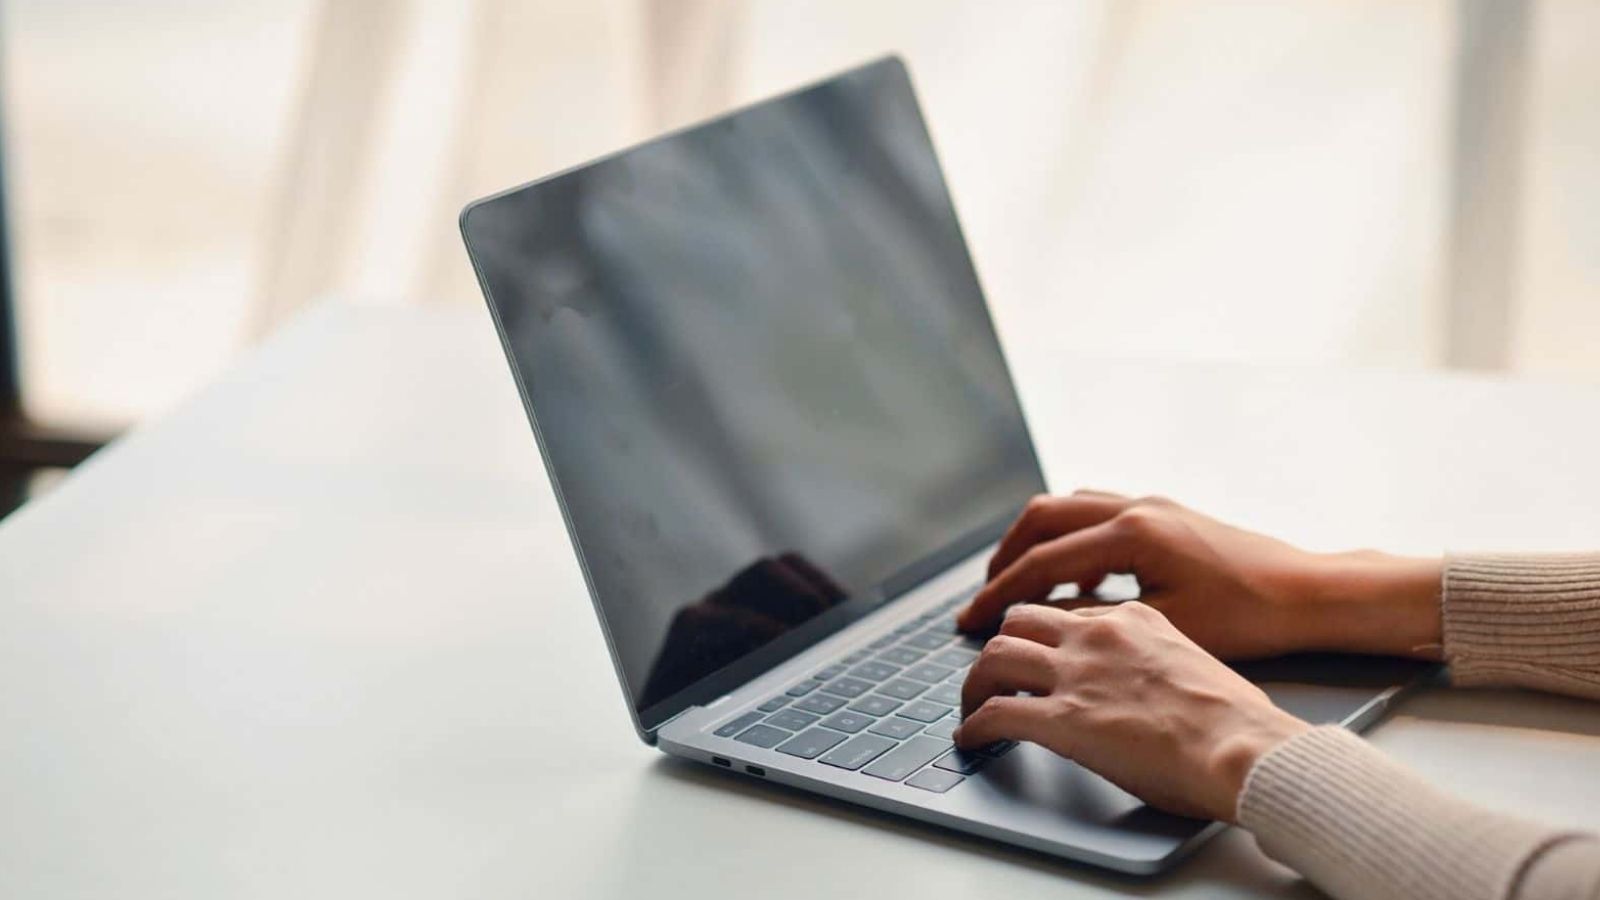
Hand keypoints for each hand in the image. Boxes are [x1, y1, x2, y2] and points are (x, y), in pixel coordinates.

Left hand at [955, 602, 1309, 820]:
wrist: (1244, 746)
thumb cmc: (1237, 720)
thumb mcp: (1196, 664)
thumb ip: (1158, 662)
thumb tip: (1147, 688)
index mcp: (1134, 619)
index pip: (1069, 612)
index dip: (1046, 634)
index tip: (1039, 650)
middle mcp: (1098, 635)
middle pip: (1020, 619)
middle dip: (1000, 643)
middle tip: (992, 668)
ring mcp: (1076, 674)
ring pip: (994, 656)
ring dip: (974, 682)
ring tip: (971, 704)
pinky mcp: (1062, 719)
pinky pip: (995, 713)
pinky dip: (974, 726)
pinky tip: (971, 738)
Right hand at [957, 491, 1441, 660]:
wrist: (1308, 594)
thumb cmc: (1249, 616)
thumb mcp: (1164, 627)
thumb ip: (1098, 619)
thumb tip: (1046, 623)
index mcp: (1133, 532)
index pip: (1042, 561)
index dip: (1000, 594)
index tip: (972, 619)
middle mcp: (1137, 507)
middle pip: (1043, 517)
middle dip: (1006, 557)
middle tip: (985, 595)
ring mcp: (1152, 505)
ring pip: (1069, 508)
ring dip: (1036, 543)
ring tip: (1018, 583)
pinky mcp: (1165, 515)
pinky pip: (1098, 516)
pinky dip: (1073, 543)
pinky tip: (1078, 583)